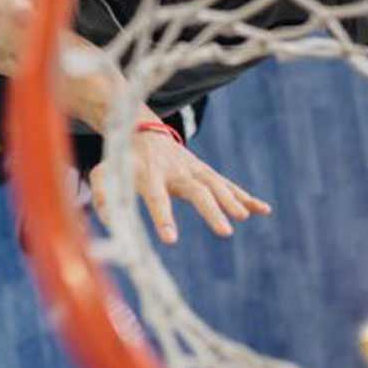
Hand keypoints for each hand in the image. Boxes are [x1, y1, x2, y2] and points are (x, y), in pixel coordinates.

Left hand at [89, 126, 270, 242]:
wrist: (141, 128)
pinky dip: (245, 196)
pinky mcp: (204, 171)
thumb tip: (107, 224)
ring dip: (232, 201)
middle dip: (210, 211)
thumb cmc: (121, 159)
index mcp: (149, 174)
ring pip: (216, 185)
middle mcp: (175, 171)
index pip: (157, 197)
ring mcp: (193, 169)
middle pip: (196, 191)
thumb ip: (103, 195)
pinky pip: (228, 184)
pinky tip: (263, 209)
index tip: (171, 239)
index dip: (163, 216)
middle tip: (225, 232)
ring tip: (243, 217)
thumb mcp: (105, 172)